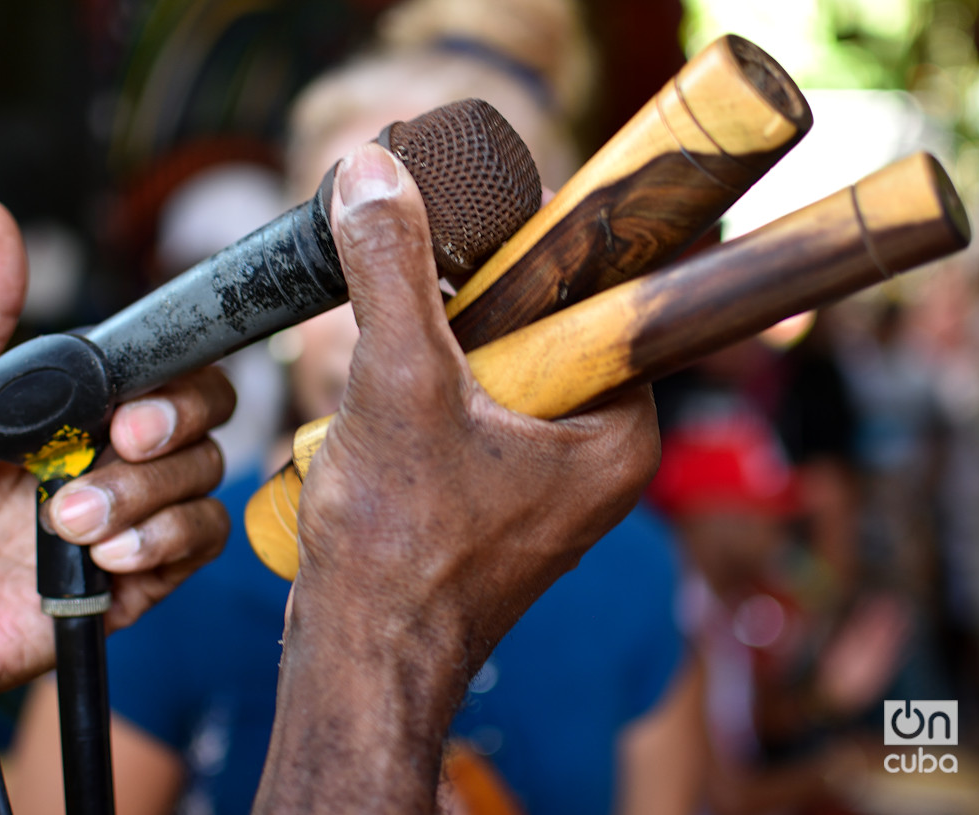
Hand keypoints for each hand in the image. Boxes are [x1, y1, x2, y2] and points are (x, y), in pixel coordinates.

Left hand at [0, 200, 233, 807]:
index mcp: (88, 404)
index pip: (170, 366)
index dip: (171, 380)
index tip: (125, 411)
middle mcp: (126, 450)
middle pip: (210, 413)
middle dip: (172, 429)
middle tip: (117, 449)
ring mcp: (144, 508)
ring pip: (204, 475)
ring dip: (141, 498)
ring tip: (65, 526)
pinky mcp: (153, 568)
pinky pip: (202, 537)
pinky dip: (164, 540)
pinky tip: (107, 556)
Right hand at [256, 144, 659, 812]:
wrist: (360, 658)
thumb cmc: (398, 552)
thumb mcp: (398, 387)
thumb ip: (393, 272)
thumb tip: (375, 177)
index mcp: (618, 426)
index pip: (602, 290)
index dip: (536, 239)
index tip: (471, 211)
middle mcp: (597, 450)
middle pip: (547, 321)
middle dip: (472, 293)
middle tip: (414, 278)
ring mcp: (548, 475)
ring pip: (502, 362)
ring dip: (440, 340)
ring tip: (389, 355)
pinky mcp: (498, 492)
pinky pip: (474, 406)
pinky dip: (429, 384)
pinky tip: (383, 396)